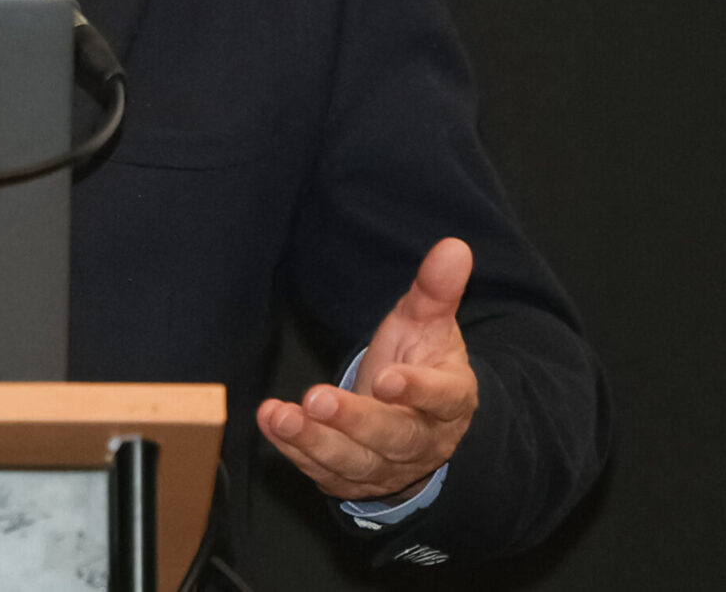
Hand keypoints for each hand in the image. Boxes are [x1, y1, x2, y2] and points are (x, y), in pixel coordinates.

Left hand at [256, 237, 479, 502]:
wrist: (416, 424)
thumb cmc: (419, 364)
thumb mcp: (427, 325)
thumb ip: (436, 290)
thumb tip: (454, 246)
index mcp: (449, 400)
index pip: (441, 399)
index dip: (418, 391)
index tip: (389, 378)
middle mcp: (421, 440)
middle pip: (392, 436)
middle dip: (354, 420)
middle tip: (319, 398)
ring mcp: (386, 465)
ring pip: (354, 460)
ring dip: (315, 441)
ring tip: (283, 415)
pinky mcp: (351, 478)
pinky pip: (322, 469)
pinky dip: (293, 449)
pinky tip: (271, 422)